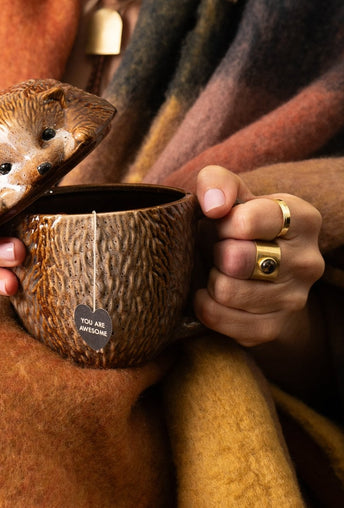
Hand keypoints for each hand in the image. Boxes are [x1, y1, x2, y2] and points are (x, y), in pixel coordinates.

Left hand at [193, 165, 324, 347]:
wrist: (255, 275)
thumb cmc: (237, 226)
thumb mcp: (231, 196)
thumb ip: (217, 183)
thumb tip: (214, 205)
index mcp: (303, 219)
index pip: (248, 221)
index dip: (222, 222)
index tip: (221, 222)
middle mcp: (308, 260)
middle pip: (236, 258)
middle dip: (214, 252)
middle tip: (217, 249)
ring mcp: (294, 298)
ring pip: (227, 291)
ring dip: (209, 279)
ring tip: (217, 271)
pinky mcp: (272, 327)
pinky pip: (221, 319)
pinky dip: (204, 305)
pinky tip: (208, 294)